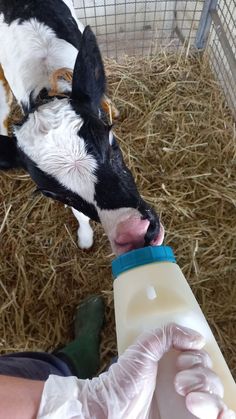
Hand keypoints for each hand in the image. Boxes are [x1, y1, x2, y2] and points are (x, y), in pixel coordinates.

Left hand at [38, 324, 234, 418]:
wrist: (110, 411)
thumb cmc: (121, 382)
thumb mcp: (143, 349)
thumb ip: (167, 334)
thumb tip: (197, 339)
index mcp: (176, 367)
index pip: (201, 359)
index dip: (196, 358)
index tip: (181, 361)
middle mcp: (185, 386)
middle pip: (211, 377)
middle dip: (200, 377)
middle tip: (179, 385)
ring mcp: (189, 406)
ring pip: (218, 397)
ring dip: (210, 396)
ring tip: (189, 401)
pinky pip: (221, 417)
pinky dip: (225, 414)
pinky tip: (217, 414)